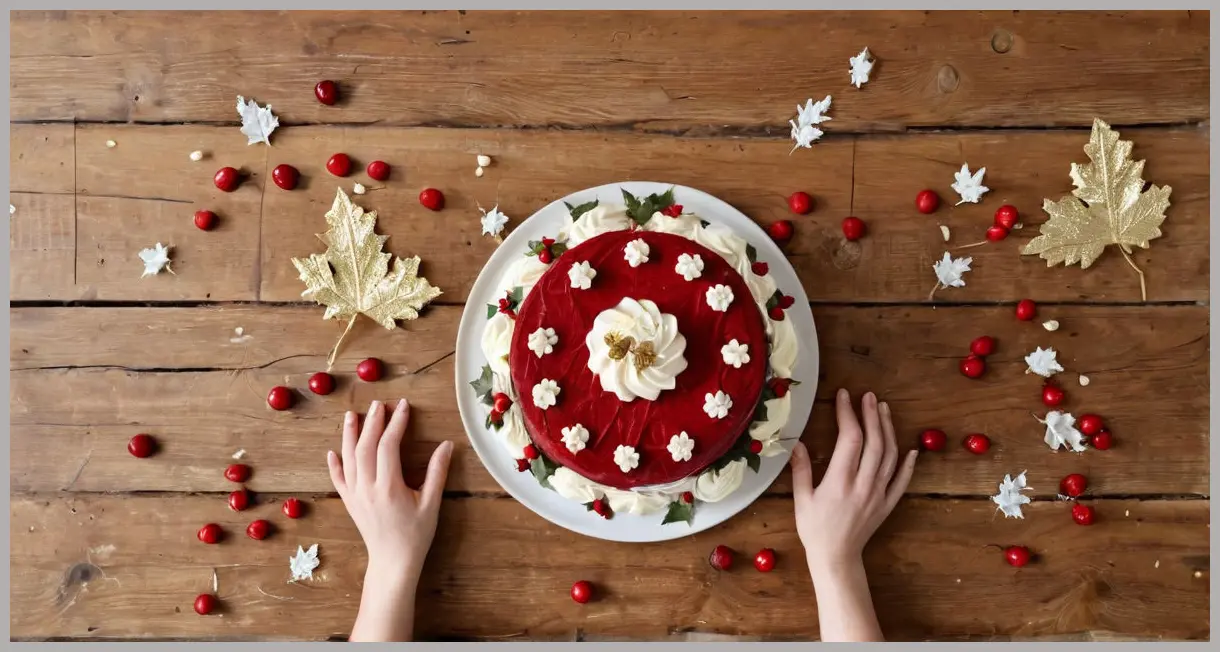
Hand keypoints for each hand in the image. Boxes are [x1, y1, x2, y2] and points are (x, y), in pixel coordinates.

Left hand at [327, 399, 452, 641]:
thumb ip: (437, 473)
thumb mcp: (431, 503)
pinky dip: (334, 464)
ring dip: (350, 435)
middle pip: (365, 446)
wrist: (393, 562)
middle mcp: (367, 488)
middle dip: (372, 422)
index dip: (396, 423)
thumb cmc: (416, 534)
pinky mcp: (349, 502)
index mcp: (389, 487)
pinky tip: (333, 450)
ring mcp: (355, 495)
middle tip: (380, 404)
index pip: (388, 446)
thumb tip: (447, 445)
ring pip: (348, 458)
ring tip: (352, 415)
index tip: (403, 406)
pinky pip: (338, 479)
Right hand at [790, 389, 915, 572]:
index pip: (850, 439)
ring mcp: (879, 494)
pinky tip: (911, 448)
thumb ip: (801, 470)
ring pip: (890, 456)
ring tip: (883, 410)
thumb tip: (797, 442)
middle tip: (868, 395)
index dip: (848, 414)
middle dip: (872, 415)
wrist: (837, 558)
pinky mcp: (887, 503)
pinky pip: (902, 480)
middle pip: (874, 442)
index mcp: (840, 482)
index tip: (843, 396)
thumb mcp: (801, 500)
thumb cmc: (814, 530)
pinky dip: (908, 463)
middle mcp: (863, 484)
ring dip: (888, 430)